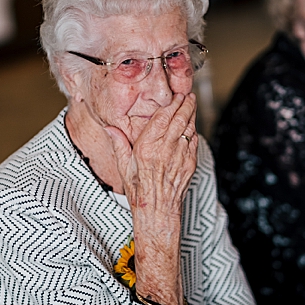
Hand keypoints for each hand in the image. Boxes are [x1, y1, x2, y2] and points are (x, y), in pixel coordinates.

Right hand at [100, 93, 196, 304]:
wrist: (157, 211)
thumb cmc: (138, 190)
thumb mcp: (123, 166)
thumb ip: (119, 144)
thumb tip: (109, 127)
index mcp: (146, 148)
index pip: (162, 118)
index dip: (171, 104)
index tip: (175, 94)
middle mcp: (165, 150)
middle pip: (179, 119)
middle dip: (185, 104)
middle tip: (188, 93)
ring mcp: (180, 156)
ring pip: (189, 128)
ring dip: (192, 114)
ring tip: (192, 103)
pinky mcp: (190, 163)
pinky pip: (194, 141)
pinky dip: (194, 130)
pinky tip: (193, 124)